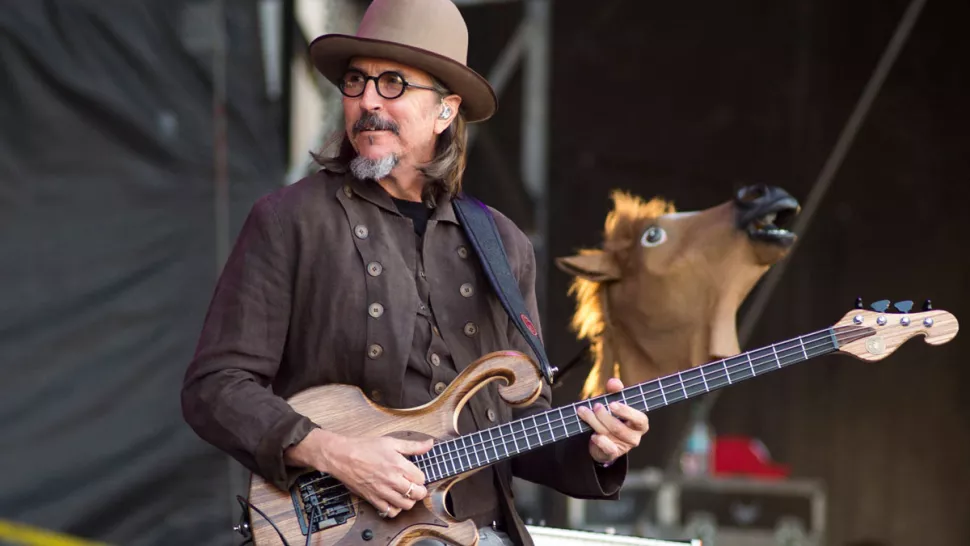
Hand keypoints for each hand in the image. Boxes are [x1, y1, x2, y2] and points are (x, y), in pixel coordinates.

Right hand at [285, 428, 432, 517]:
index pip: (421, 478)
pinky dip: (395, 509)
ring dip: (409, 501)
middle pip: (417, 494)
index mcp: (399, 465)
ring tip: (406, 494)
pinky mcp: (373, 499)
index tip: (417, 475)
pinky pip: (389, 511)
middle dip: (419, 491)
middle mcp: (392, 480)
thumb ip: (413, 446)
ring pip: (406, 505)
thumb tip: (430, 444)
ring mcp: (383, 491)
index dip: (421, 477)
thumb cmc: (365, 447)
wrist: (342, 456)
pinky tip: (394, 500)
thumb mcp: (391, 442)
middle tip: (415, 486)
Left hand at [577, 378, 649, 465]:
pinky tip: (593, 436)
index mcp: (639, 423)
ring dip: (594, 422)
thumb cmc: (612, 417)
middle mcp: (634, 436)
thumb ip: (615, 391)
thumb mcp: (614, 402)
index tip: (612, 404)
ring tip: (583, 412)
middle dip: (604, 416)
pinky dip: (600, 441)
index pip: (640, 419)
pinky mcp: (613, 454)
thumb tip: (614, 382)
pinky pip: (608, 449)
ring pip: (609, 434)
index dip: (626, 411)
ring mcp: (624, 446)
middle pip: (619, 427)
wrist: (602, 439)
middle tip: (595, 406)